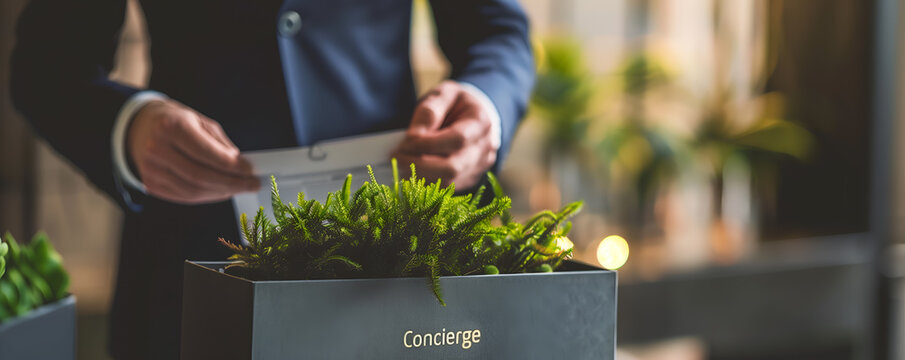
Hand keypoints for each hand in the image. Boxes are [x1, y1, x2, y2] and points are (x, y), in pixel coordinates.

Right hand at [127, 99, 258, 203]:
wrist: (142, 126)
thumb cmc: (178, 122)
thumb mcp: (201, 122)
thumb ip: (221, 145)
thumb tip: (241, 167)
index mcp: (171, 126)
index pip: (206, 153)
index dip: (231, 166)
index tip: (250, 170)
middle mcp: (156, 148)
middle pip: (200, 176)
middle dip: (231, 183)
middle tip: (251, 185)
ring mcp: (150, 169)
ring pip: (193, 191)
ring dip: (221, 192)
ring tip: (238, 188)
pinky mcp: (151, 184)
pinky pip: (184, 196)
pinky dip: (206, 196)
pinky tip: (220, 191)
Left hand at [392, 81, 498, 188]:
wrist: (475, 115)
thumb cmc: (456, 103)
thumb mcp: (444, 94)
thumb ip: (430, 111)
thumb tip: (413, 136)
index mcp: (481, 122)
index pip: (456, 139)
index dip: (427, 145)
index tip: (403, 144)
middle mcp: (485, 148)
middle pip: (453, 167)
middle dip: (419, 165)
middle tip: (396, 158)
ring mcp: (480, 166)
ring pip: (449, 182)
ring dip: (420, 176)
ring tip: (401, 165)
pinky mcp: (470, 179)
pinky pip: (446, 188)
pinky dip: (426, 182)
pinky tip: (412, 171)